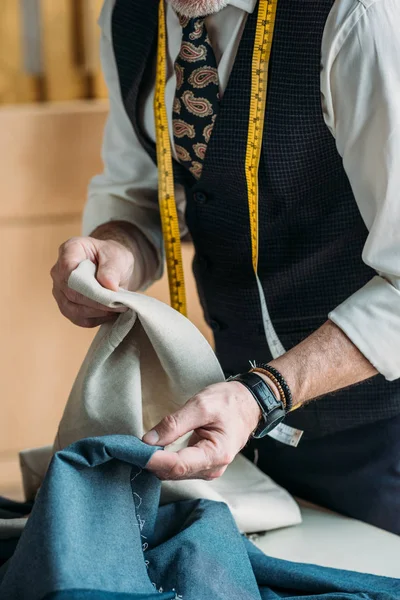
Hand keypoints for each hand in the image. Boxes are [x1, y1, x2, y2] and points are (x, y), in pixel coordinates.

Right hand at [51, 233, 133, 327]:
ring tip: (116, 308)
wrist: (113, 267)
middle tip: (118, 304)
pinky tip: (109, 313)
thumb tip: (108, 285)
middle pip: (71, 293)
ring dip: (97, 312)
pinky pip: (78, 319)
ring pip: (73, 310)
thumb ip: (112, 268)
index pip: (70, 271)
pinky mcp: (67, 306)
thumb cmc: (112, 257)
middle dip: (96, 302)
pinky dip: (96, 319)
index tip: (109, 292)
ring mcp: (60, 291)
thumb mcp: (117, 256)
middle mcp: (59, 272)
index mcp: (70, 251)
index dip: (88, 286)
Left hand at [143, 381, 261, 480]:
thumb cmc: (229, 401)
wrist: (249, 403)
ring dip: (156, 462)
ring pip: (174, 473)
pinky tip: (154, 450)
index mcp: (216, 454)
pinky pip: (179, 468)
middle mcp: (213, 468)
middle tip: (130, 446)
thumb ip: (174, 423)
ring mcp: (208, 469)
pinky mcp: (203, 465)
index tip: (134, 451)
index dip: (153, 460)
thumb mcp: (201, 405)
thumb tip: (148, 440)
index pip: (177, 465)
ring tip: (140, 446)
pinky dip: (164, 460)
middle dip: (151, 461)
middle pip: (174, 472)